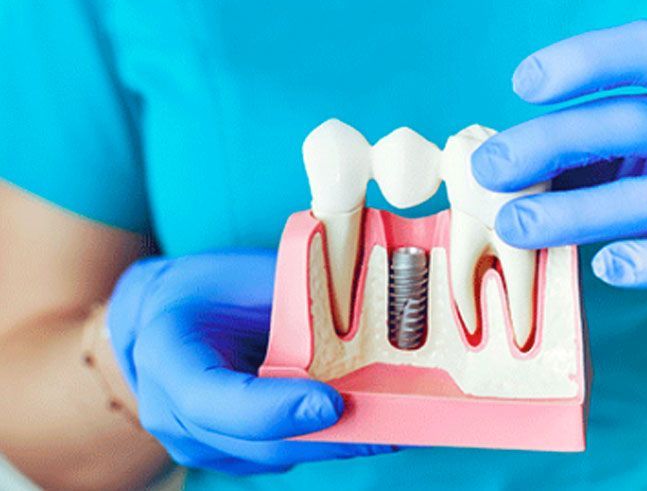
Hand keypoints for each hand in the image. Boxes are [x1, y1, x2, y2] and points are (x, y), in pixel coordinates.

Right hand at [106, 251, 393, 473]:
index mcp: (167, 353)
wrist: (168, 316)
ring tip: (392, 420)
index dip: (274, 408)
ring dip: (335, 442)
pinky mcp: (226, 456)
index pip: (214, 399)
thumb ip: (297, 299)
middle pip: (256, 442)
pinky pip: (281, 454)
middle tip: (392, 424)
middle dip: (329, 437)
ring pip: (275, 455)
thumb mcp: (249, 276)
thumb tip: (370, 310)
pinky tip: (363, 421)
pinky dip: (323, 440)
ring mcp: (195, 442)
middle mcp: (169, 411)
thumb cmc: (213, 288)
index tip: (333, 404)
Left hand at [472, 20, 646, 349]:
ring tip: (515, 226)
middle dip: (552, 143)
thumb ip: (585, 142)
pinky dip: (646, 263)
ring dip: (574, 213)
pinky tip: (605, 266)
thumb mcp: (642, 139)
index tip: (522, 86)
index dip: (585, 61)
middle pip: (636, 123)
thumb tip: (498, 161)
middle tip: (490, 168)